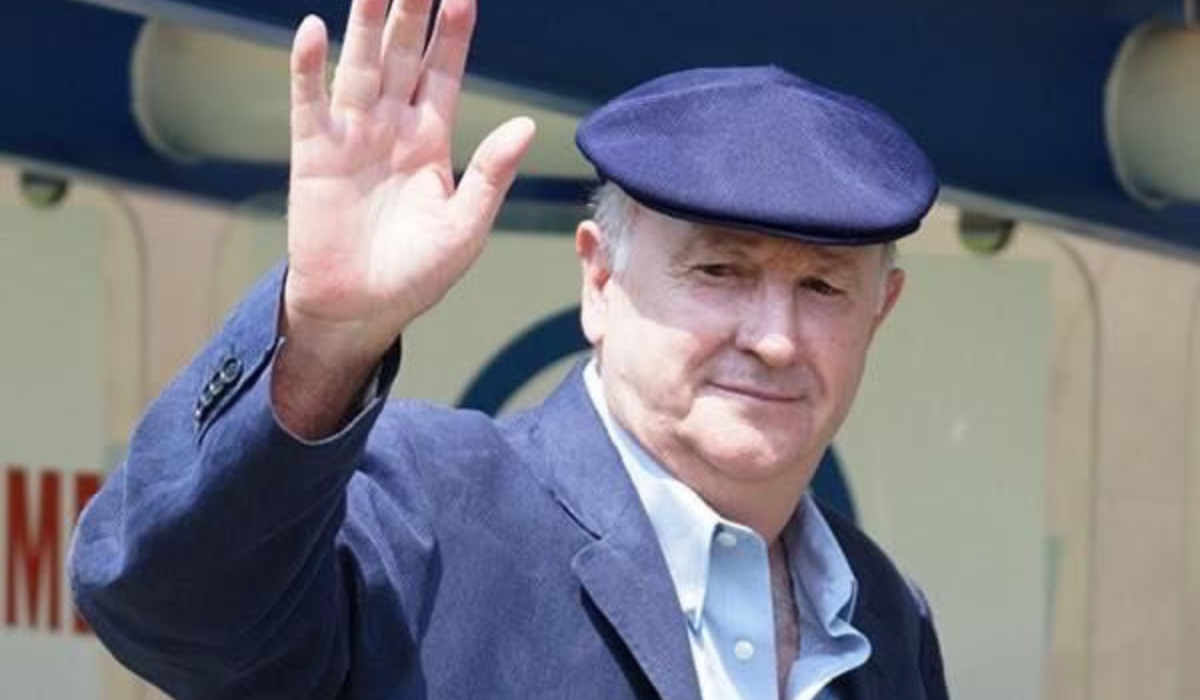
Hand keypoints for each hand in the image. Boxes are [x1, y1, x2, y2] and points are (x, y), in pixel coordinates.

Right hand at [284, 0, 534, 366]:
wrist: (359, 310)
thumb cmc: (416, 274)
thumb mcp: (465, 228)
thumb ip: (492, 175)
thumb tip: (528, 125)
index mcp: (431, 140)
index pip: (445, 72)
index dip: (455, 32)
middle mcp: (391, 127)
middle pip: (404, 54)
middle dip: (412, 8)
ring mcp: (351, 136)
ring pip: (361, 64)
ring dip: (367, 21)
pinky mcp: (312, 154)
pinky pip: (309, 102)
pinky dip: (308, 66)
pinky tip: (311, 28)